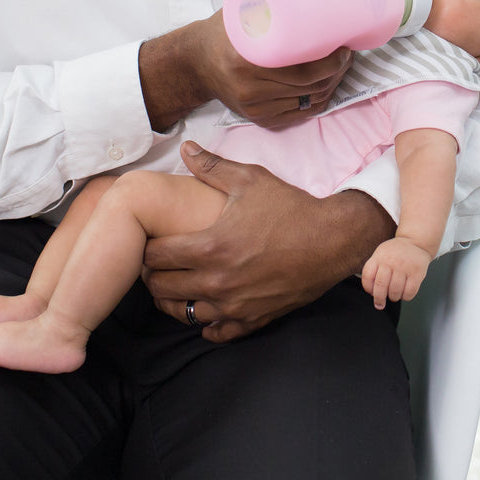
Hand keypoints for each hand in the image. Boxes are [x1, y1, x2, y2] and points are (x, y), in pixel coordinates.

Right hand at [139, 0, 355, 131]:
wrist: (195, 61)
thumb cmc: (226, 28)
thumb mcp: (247, 1)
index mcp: (244, 59)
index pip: (301, 70)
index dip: (331, 62)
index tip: (344, 45)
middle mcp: (249, 88)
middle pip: (309, 86)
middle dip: (337, 71)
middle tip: (347, 53)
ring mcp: (254, 107)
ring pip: (307, 102)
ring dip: (331, 86)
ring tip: (340, 66)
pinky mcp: (258, 119)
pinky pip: (298, 115)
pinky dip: (316, 101)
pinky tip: (325, 86)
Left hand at [142, 142, 394, 341]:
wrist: (332, 240)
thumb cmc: (289, 208)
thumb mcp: (249, 180)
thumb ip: (211, 166)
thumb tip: (185, 147)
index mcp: (211, 246)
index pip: (157, 256)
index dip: (148, 247)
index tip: (150, 240)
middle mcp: (218, 281)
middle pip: (163, 288)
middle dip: (153, 276)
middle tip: (155, 264)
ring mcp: (236, 305)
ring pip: (186, 314)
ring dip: (174, 301)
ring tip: (172, 287)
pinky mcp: (254, 319)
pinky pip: (217, 332)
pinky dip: (206, 323)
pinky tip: (204, 308)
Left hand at [360, 237, 431, 309]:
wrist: (415, 242)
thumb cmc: (395, 252)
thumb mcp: (380, 253)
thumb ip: (375, 268)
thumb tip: (371, 290)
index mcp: (379, 256)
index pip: (368, 275)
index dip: (367, 287)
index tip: (370, 292)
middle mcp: (390, 261)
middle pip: (380, 285)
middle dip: (379, 299)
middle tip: (379, 304)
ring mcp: (404, 267)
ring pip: (395, 291)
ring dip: (393, 297)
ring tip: (394, 294)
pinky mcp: (417, 273)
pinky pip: (409, 292)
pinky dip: (405, 297)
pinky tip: (404, 293)